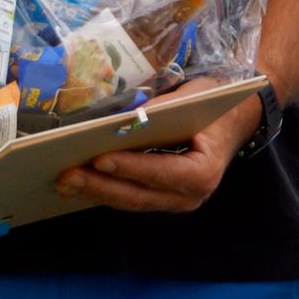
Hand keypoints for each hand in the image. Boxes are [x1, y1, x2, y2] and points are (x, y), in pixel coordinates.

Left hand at [53, 78, 262, 213]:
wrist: (234, 118)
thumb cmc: (213, 104)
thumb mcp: (192, 98)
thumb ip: (159, 110)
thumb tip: (119, 119)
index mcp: (203, 171)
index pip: (161, 172)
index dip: (129, 167)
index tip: (99, 158)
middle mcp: (190, 195)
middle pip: (139, 195)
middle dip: (100, 185)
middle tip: (66, 175)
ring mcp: (175, 200)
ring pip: (130, 200)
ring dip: (96, 190)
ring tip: (64, 181)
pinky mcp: (162, 197)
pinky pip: (131, 196)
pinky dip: (105, 189)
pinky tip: (79, 182)